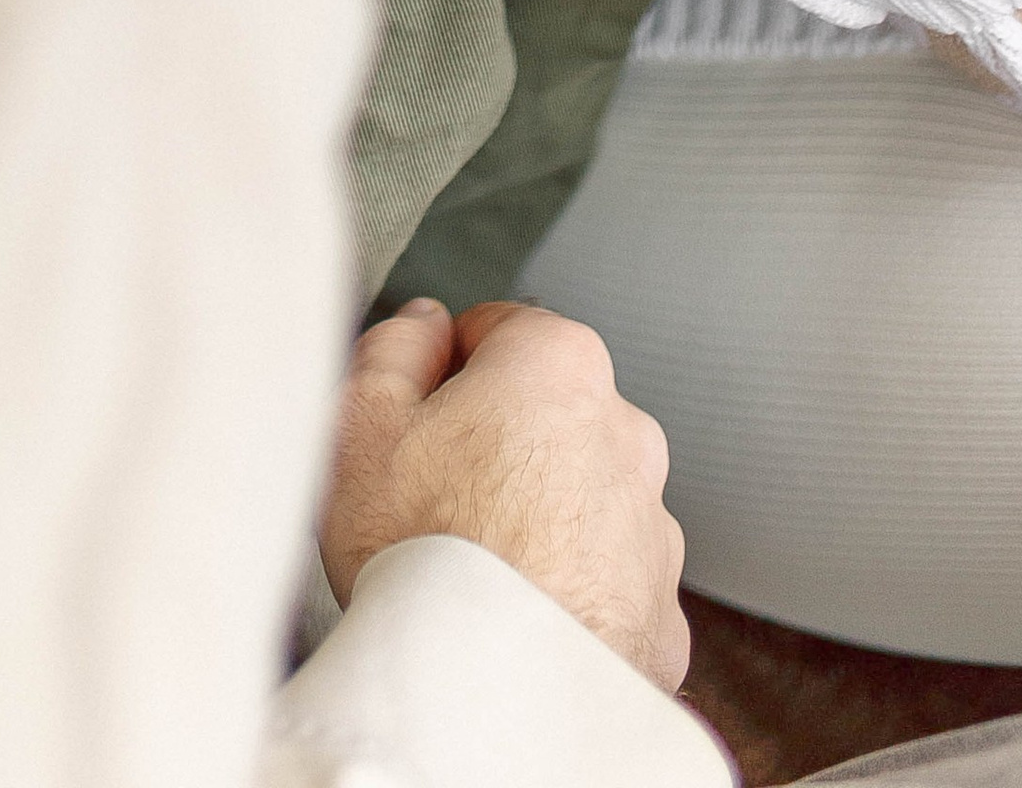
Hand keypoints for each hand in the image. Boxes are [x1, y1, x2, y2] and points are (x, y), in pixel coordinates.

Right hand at [321, 297, 689, 694]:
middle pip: (545, 418)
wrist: (487, 693)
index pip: (496, 332)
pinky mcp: (659, 615)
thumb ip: (394, 346)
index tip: (417, 422)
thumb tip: (422, 327)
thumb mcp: (362, 420)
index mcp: (559, 365)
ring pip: (580, 504)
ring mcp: (651, 530)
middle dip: (497, 448)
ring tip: (475, 573)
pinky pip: (605, 587)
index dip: (444, 374)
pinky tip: (516, 620)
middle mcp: (625, 436)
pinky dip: (568, 597)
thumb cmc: (425, 555)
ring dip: (539, 523)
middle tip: (436, 503)